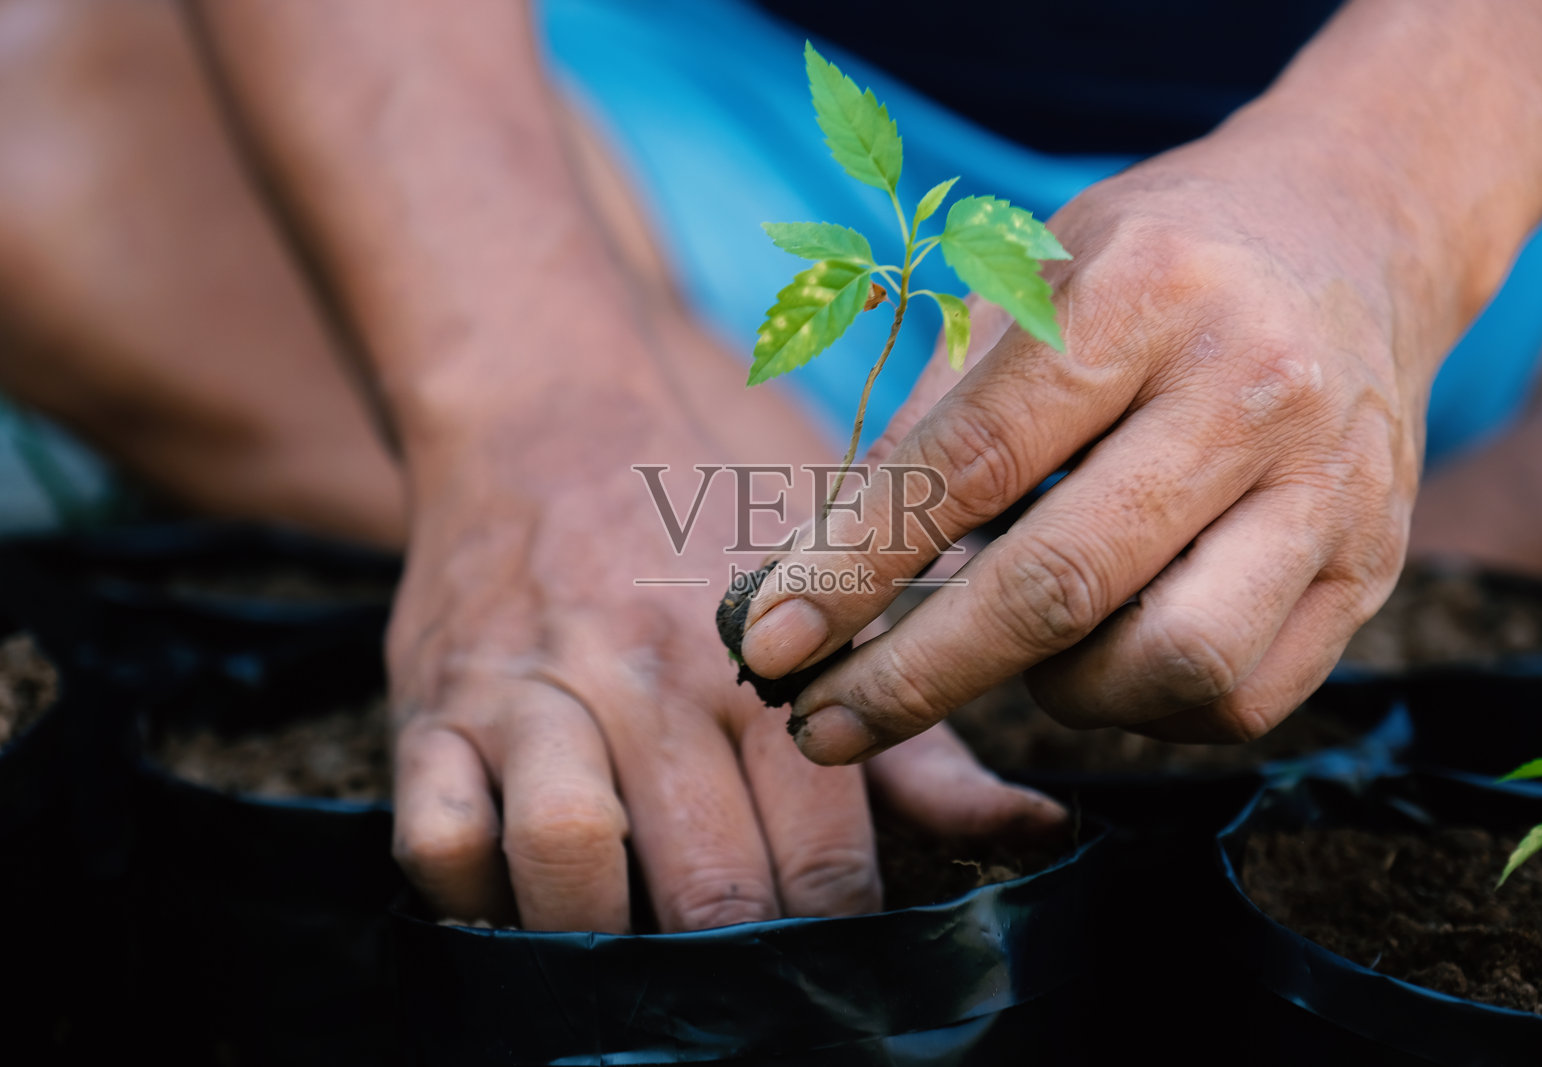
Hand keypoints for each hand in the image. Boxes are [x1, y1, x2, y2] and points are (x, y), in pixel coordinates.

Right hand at [384, 306, 1064, 931]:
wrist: (550, 411)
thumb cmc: (707, 524)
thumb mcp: (837, 608)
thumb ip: (927, 741)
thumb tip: (1040, 836)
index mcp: (768, 669)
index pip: (821, 862)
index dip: (830, 942)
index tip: (827, 967)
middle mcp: (653, 684)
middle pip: (705, 884)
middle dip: (731, 966)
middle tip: (738, 983)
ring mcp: (536, 695)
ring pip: (566, 863)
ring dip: (600, 940)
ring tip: (627, 955)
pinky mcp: (432, 703)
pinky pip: (436, 838)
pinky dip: (473, 898)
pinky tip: (518, 900)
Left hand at [740, 121, 1435, 761]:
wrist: (1354, 233)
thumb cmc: (1154, 262)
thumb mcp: (1025, 283)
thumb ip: (928, 421)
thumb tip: (817, 573)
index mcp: (1143, 293)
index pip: (974, 462)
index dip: (857, 567)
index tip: (771, 642)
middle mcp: (1252, 389)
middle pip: (1063, 584)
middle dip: (916, 678)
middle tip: (821, 723)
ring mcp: (1332, 487)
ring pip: (1171, 663)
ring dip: (1053, 692)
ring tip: (1016, 647)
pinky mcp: (1375, 569)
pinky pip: (1239, 700)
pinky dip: (1142, 708)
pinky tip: (1104, 654)